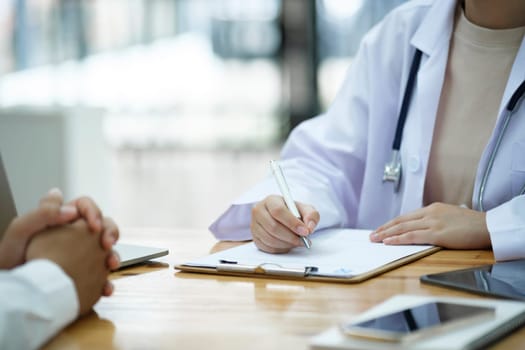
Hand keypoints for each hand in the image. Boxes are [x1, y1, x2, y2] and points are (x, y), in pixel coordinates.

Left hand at [0, 189, 119, 294]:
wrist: (14, 291)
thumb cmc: (9, 259)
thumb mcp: (21, 230)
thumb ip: (44, 213)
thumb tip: (71, 209)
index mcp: (60, 219)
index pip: (85, 206)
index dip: (94, 212)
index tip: (94, 226)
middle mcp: (73, 235)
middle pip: (102, 225)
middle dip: (111, 232)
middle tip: (107, 244)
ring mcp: (81, 255)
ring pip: (106, 250)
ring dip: (113, 256)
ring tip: (111, 265)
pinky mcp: (84, 275)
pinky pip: (101, 276)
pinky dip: (106, 282)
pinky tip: (104, 287)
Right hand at [250, 195, 318, 252]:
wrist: (283, 217)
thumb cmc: (293, 212)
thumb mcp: (305, 209)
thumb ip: (311, 215)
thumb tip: (309, 227)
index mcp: (270, 200)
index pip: (278, 211)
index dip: (292, 223)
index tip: (305, 231)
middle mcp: (259, 211)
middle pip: (273, 227)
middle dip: (291, 237)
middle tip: (303, 241)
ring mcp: (254, 225)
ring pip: (270, 239)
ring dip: (287, 244)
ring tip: (297, 242)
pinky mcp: (254, 237)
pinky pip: (267, 247)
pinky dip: (280, 249)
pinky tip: (288, 244)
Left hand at [369, 203, 490, 248]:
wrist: (487, 226)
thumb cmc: (471, 224)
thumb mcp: (449, 217)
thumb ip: (434, 220)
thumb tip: (423, 228)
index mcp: (432, 208)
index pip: (406, 216)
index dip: (391, 224)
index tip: (381, 229)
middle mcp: (429, 213)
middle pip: (400, 221)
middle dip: (384, 229)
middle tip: (371, 235)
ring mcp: (432, 223)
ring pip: (403, 228)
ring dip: (386, 234)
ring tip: (374, 239)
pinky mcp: (437, 233)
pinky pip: (412, 236)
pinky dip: (398, 239)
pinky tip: (388, 241)